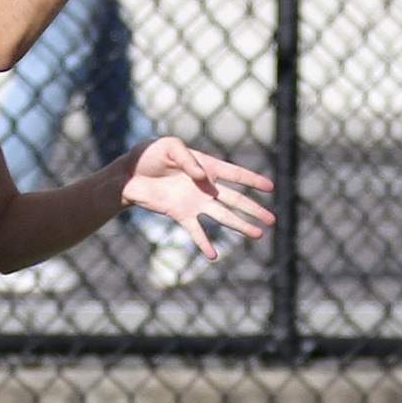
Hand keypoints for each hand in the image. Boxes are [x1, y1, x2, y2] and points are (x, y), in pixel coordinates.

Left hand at [120, 137, 273, 259]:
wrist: (130, 174)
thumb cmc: (149, 155)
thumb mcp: (169, 146)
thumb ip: (187, 160)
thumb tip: (202, 178)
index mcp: (206, 165)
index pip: (235, 174)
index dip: (253, 180)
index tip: (271, 188)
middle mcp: (205, 186)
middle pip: (235, 199)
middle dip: (254, 209)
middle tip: (272, 219)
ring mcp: (195, 202)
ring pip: (223, 215)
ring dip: (240, 225)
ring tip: (258, 234)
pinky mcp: (181, 214)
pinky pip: (196, 231)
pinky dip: (204, 243)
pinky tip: (213, 255)